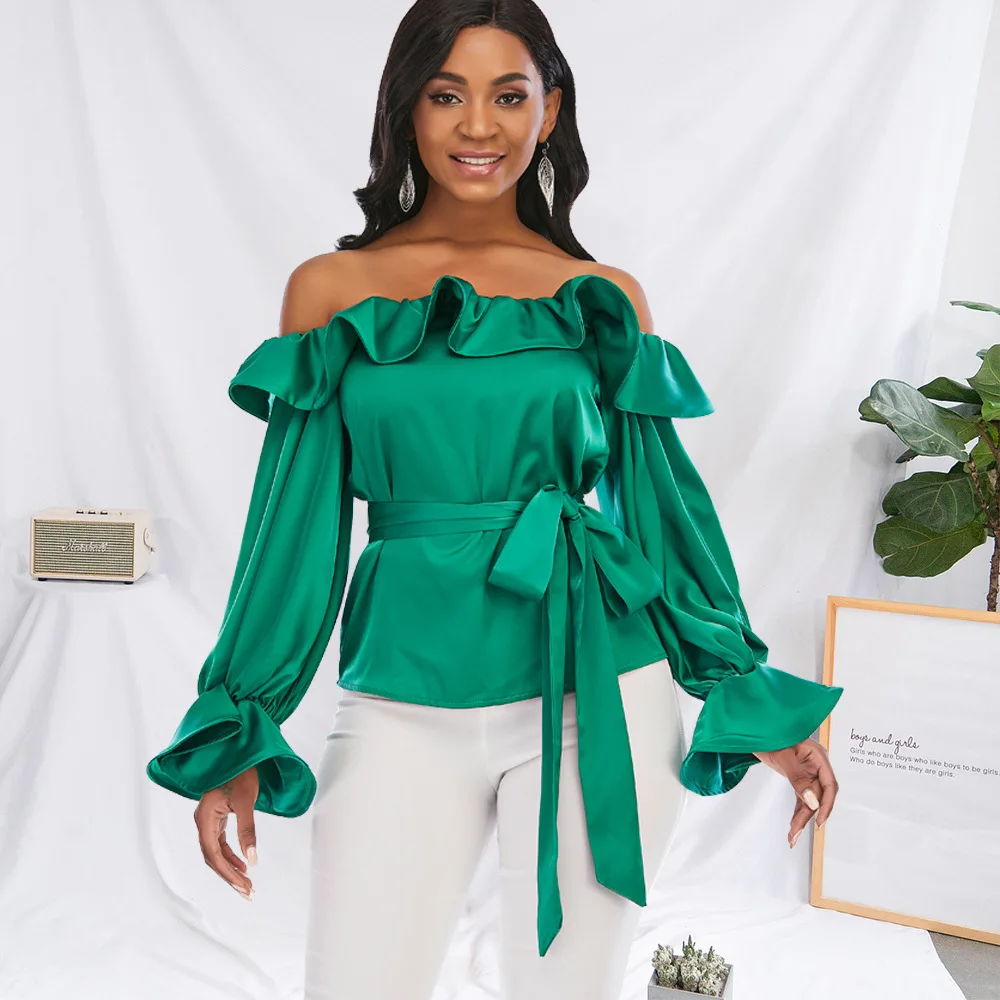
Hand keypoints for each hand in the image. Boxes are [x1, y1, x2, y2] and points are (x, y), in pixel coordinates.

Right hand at [193, 765, 259, 898]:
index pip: (213, 854)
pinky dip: (230, 855)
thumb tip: (253, 860)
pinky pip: (219, 843)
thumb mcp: (247, 801)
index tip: (243, 886)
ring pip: (215, 853)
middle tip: (247, 892)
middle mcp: (202, 821)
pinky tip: (243, 864)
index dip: (227, 873)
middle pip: (212, 857)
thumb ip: (248, 830)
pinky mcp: (216, 818)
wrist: (240, 752)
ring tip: (247, 883)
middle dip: (229, 876)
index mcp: (204, 818)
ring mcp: (208, 820)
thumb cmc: (242, 772)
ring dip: (230, 868)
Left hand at [753, 738, 838, 847]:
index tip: (819, 821)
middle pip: (818, 796)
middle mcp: (815, 765)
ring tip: (793, 836)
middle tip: (796, 833)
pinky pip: (801, 796)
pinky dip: (797, 810)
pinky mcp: (797, 776)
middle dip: (808, 816)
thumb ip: (798, 778)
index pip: (829, 785)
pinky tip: (793, 824)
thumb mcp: (783, 755)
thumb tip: (812, 801)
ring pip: (809, 799)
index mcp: (818, 757)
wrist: (754, 727)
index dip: (827, 805)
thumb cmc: (769, 733)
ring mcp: (807, 771)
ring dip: (801, 817)